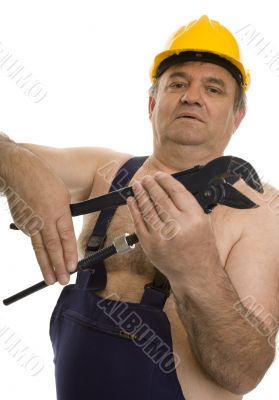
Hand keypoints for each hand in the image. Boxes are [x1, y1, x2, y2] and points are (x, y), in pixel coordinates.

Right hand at [5, 147, 77, 284]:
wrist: (18, 170)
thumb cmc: (44, 179)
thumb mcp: (62, 195)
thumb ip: (64, 215)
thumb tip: (64, 233)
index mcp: (59, 210)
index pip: (66, 237)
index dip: (70, 254)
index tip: (74, 267)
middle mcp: (44, 218)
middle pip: (53, 247)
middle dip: (59, 266)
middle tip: (63, 280)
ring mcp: (31, 221)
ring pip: (39, 248)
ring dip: (46, 266)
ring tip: (50, 280)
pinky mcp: (21, 223)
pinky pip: (32, 239)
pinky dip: (37, 251)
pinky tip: (42, 261)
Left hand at [127, 171, 217, 281]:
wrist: (195, 275)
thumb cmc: (201, 249)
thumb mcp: (203, 223)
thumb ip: (187, 206)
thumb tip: (168, 188)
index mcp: (194, 218)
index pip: (176, 191)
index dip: (165, 180)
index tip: (159, 174)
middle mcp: (178, 226)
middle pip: (159, 198)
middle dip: (150, 185)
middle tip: (145, 178)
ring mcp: (161, 236)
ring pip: (147, 208)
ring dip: (140, 194)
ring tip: (136, 186)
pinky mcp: (149, 245)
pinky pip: (138, 223)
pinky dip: (134, 210)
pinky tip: (132, 201)